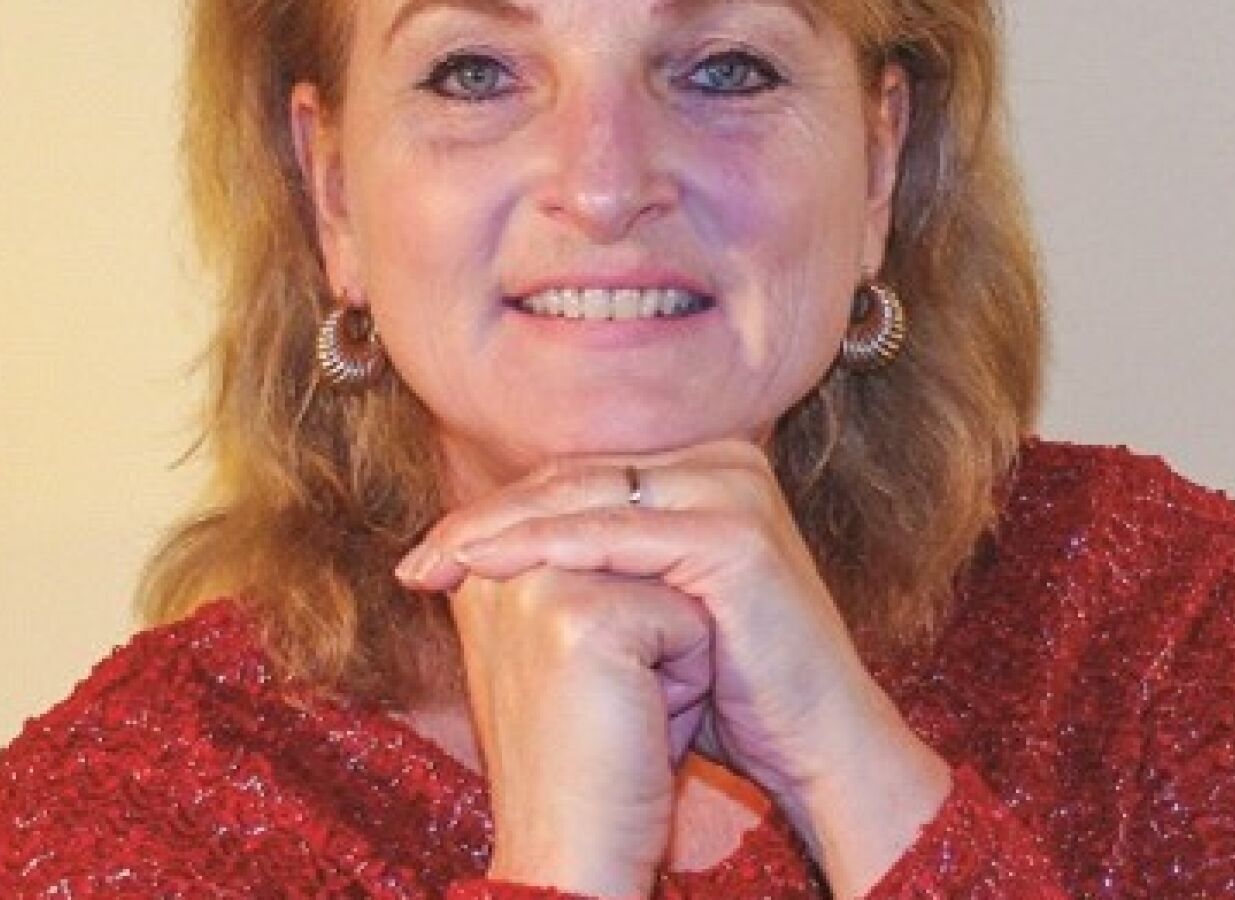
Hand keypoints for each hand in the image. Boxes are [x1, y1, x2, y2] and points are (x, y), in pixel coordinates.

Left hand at [398, 440, 950, 891]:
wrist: (818, 747)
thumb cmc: (729, 695)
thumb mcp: (645, 614)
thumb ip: (588, 564)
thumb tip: (477, 546)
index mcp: (706, 467)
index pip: (578, 479)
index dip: (497, 514)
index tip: (425, 557)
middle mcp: (726, 461)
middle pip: (575, 481)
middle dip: (485, 522)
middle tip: (415, 561)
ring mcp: (735, 488)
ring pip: (587, 500)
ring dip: (499, 531)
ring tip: (434, 564)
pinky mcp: (736, 531)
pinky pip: (617, 534)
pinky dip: (544, 549)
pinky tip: (486, 569)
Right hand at [436, 567, 711, 896]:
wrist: (572, 856)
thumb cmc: (593, 765)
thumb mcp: (582, 653)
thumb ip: (592, 575)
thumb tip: (649, 512)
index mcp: (488, 569)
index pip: (605, 534)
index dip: (635, 613)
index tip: (596, 692)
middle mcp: (500, 565)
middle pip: (639, 549)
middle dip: (655, 624)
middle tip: (612, 708)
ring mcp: (535, 586)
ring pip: (667, 576)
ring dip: (673, 646)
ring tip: (627, 713)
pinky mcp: (579, 618)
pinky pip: (686, 615)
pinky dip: (688, 676)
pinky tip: (642, 726)